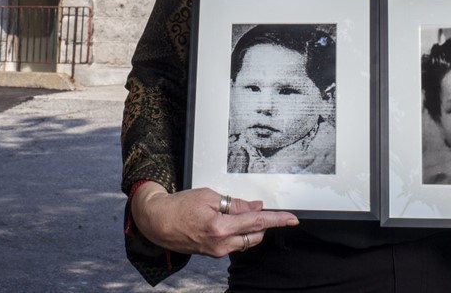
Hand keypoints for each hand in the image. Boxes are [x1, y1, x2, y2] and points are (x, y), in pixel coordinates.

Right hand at [131, 182, 298, 257]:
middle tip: (255, 208)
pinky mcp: (213, 254)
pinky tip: (228, 222)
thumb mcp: (209, 196)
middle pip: (255, 235)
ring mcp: (217, 251)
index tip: (292, 219)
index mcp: (221, 227)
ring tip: (236, 214)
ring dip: (249, 228)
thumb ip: (236, 204)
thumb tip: (256, 207)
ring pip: (245, 241)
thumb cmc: (180, 206)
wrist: (158, 222)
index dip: (277, 220)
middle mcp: (221, 244)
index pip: (257, 222)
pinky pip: (234, 244)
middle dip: (261, 222)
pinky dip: (238, 233)